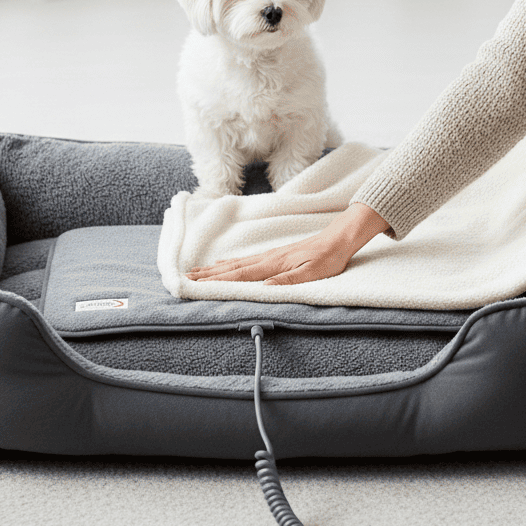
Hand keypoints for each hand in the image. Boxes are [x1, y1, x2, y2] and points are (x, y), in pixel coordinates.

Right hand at [185, 202, 389, 285]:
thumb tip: (265, 287)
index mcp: (274, 265)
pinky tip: (225, 263)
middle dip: (209, 274)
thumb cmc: (328, 258)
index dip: (218, 280)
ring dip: (216, 268)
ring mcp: (270, 255)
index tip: (197, 284)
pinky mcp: (275, 254)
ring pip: (237, 263)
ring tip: (198, 271)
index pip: (241, 275)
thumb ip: (289, 281)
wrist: (339, 238)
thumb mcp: (313, 273)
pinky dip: (231, 262)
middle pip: (233, 268)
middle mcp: (268, 259)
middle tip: (187, 278)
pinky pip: (246, 260)